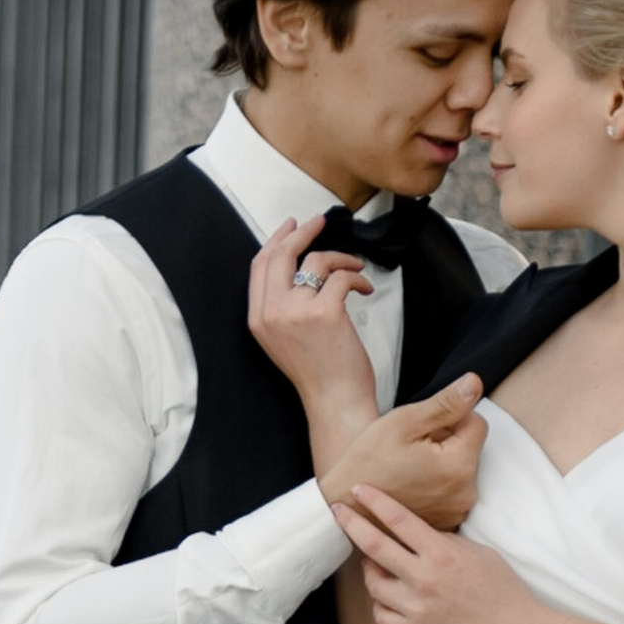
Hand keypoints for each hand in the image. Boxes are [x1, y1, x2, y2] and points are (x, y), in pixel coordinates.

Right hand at [248, 216, 375, 435]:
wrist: (334, 402)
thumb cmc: (318, 373)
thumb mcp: (284, 338)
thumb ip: (283, 306)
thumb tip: (301, 268)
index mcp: (258, 318)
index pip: (259, 266)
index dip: (276, 240)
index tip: (292, 226)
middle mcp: (271, 312)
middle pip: (281, 254)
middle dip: (302, 232)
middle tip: (320, 221)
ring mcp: (296, 311)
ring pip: (316, 260)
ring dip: (342, 258)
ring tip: (356, 269)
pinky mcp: (324, 312)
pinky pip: (341, 277)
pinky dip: (357, 278)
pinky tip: (365, 288)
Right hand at [319, 380, 484, 530]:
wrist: (345, 500)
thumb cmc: (370, 459)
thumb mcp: (405, 422)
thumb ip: (446, 403)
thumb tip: (475, 382)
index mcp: (459, 466)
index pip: (477, 423)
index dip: (450, 418)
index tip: (423, 429)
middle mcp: (466, 494)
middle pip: (470, 447)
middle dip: (448, 440)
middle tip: (412, 448)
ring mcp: (457, 511)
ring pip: (462, 468)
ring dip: (443, 461)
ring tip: (410, 467)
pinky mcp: (449, 521)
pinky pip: (453, 490)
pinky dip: (439, 483)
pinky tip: (413, 484)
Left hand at [335, 479, 544, 623]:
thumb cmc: (505, 592)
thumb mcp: (480, 554)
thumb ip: (446, 543)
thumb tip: (421, 534)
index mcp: (443, 554)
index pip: (399, 520)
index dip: (374, 502)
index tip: (358, 489)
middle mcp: (425, 579)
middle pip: (374, 547)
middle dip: (351, 524)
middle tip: (338, 512)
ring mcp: (418, 609)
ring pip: (374, 585)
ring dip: (371, 572)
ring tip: (375, 566)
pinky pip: (382, 616)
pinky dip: (382, 605)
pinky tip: (389, 599)